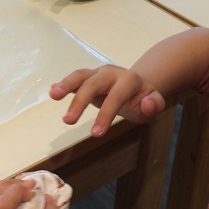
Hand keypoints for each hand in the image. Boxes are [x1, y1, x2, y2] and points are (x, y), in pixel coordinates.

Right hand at [49, 65, 165, 136]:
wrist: (137, 86)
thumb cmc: (143, 99)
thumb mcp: (155, 103)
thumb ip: (154, 105)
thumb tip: (146, 103)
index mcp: (128, 80)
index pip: (116, 97)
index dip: (105, 115)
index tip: (96, 134)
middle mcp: (111, 74)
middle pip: (93, 84)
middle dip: (80, 101)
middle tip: (68, 122)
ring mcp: (97, 74)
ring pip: (80, 76)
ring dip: (66, 84)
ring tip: (53, 94)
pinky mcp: (88, 78)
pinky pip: (75, 79)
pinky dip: (63, 84)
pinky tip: (54, 91)